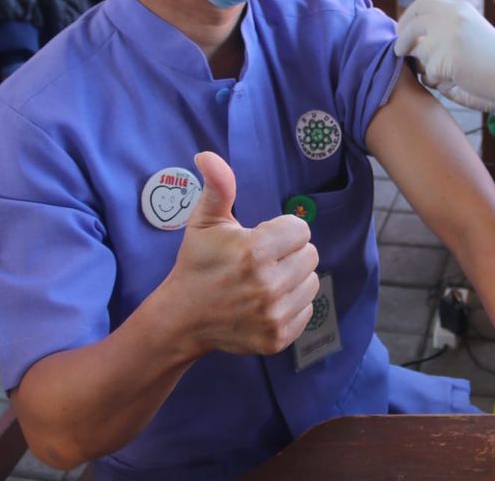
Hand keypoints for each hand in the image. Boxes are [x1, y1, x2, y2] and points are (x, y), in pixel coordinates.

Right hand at [159, 152, 320, 356]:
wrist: (182, 318)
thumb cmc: (197, 264)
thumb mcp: (204, 222)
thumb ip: (217, 187)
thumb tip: (207, 155)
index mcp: (254, 251)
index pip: (301, 230)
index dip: (282, 231)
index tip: (260, 240)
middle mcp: (268, 285)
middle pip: (310, 255)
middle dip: (289, 254)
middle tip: (262, 261)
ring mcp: (274, 315)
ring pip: (312, 282)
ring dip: (293, 279)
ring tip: (264, 282)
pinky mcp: (278, 338)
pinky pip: (307, 309)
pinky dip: (292, 305)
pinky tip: (266, 303)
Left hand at [395, 0, 494, 121]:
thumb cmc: (492, 58)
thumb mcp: (469, 29)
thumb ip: (444, 25)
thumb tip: (408, 30)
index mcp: (457, 8)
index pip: (421, 4)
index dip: (407, 18)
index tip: (402, 31)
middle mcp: (451, 17)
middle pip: (411, 26)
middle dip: (403, 40)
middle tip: (400, 51)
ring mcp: (448, 37)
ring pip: (417, 52)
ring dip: (424, 65)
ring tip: (447, 70)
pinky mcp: (447, 59)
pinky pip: (427, 72)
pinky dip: (436, 80)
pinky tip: (457, 79)